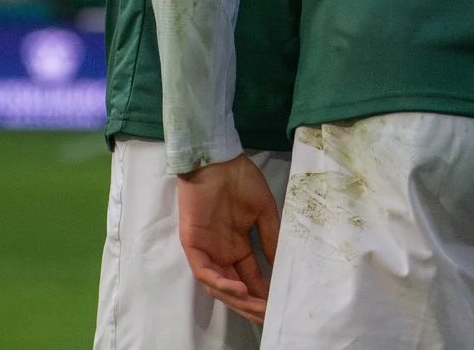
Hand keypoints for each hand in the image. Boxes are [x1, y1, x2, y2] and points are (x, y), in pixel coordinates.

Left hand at [177, 155, 280, 325]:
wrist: (217, 159)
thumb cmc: (240, 180)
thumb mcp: (263, 211)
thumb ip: (270, 238)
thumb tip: (281, 265)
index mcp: (239, 247)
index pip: (252, 278)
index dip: (264, 293)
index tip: (280, 304)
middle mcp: (223, 253)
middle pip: (235, 289)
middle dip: (252, 304)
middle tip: (269, 314)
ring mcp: (207, 250)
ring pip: (219, 286)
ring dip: (237, 299)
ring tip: (257, 305)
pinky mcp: (193, 245)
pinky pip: (204, 272)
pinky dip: (221, 283)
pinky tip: (239, 288)